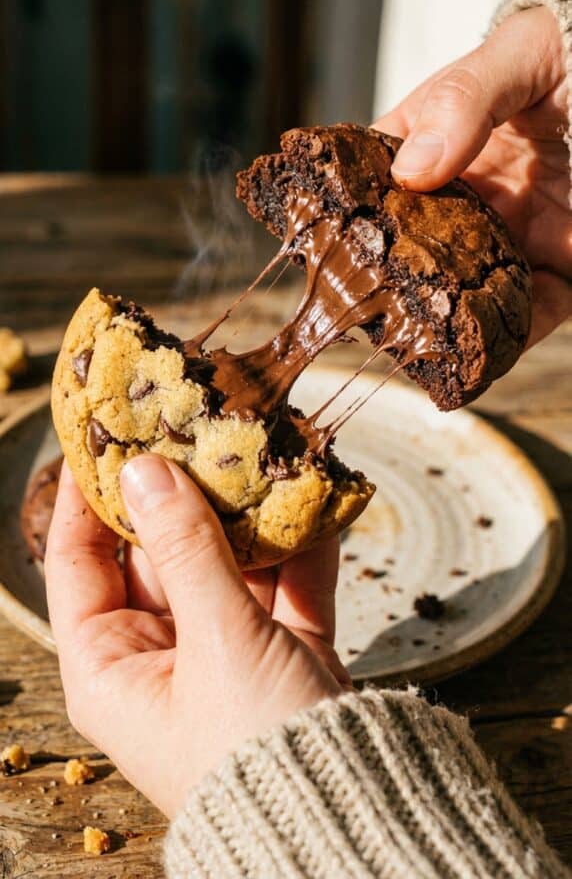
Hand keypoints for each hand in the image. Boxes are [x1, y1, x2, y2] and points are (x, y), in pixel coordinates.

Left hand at [45, 457, 348, 817]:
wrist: (357, 822)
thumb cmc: (259, 751)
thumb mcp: (218, 639)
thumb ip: (187, 547)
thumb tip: (144, 470)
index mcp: (113, 666)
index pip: (79, 561)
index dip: (87, 495)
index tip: (102, 432)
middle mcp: (162, 656)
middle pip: (160, 550)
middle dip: (185, 489)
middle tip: (198, 421)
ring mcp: (225, 652)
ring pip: (228, 560)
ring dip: (250, 509)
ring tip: (264, 443)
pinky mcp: (283, 651)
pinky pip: (285, 583)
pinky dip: (302, 544)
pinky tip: (319, 493)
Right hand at [373, 5, 571, 345]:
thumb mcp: (521, 56)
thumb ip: (464, 100)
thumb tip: (410, 173)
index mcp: (447, 132)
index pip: (382, 170)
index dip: (351, 203)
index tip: (328, 234)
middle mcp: (474, 189)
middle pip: (416, 240)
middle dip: (391, 274)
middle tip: (365, 303)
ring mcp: (516, 230)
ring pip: (465, 284)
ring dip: (442, 313)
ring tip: (413, 339)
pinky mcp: (561, 265)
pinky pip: (531, 311)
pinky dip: (507, 337)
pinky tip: (480, 351)